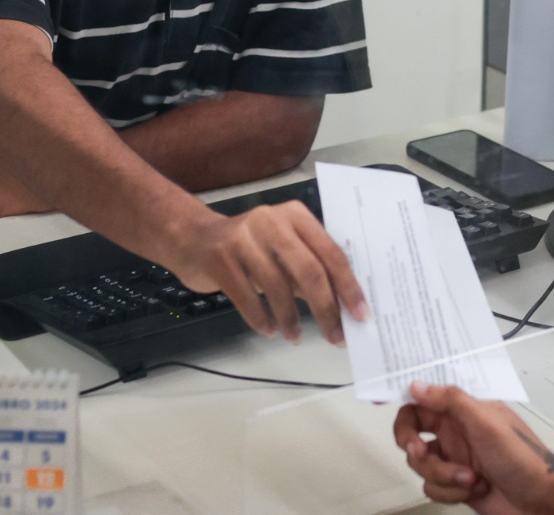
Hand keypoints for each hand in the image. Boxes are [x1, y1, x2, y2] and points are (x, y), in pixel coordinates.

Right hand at [168, 200, 367, 344]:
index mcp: (296, 216)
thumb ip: (310, 269)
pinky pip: (247, 296)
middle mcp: (271, 221)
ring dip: (290, 319)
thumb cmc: (249, 248)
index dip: (348, 286)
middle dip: (325, 308)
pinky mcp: (220, 258)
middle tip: (336, 335)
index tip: (360, 314)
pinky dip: (261, 319)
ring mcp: (243, 238)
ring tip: (295, 337)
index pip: (330, 252)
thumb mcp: (283, 249)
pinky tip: (269, 329)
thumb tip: (343, 307)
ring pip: (277, 286)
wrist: (194, 238)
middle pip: (308, 269)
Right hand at [394, 383, 553, 514]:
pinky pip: (432, 488)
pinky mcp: (455, 484)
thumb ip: (452, 400)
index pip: (423, 399)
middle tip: (420, 451)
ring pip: (421, 464)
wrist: (541, 501)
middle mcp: (456, 432)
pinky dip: (450, 492)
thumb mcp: (487, 423)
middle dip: (412, 445)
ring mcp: (455, 459)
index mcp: (463, 410)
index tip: (388, 411)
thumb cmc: (524, 458)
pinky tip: (474, 489)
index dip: (405, 404)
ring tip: (471, 478)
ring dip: (443, 475)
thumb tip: (418, 385)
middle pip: (412, 433)